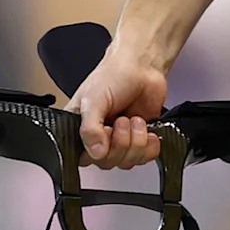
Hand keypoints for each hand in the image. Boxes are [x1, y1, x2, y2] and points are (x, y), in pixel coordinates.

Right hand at [64, 46, 168, 169]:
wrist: (143, 66)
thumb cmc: (114, 75)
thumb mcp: (93, 99)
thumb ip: (90, 128)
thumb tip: (95, 152)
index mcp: (80, 128)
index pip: (83, 157)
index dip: (97, 151)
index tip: (106, 133)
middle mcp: (99, 136)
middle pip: (107, 163)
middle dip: (120, 143)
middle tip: (122, 120)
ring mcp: (120, 139)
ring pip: (127, 162)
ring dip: (136, 141)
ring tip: (134, 119)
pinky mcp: (140, 139)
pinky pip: (145, 158)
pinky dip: (150, 146)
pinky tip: (147, 129)